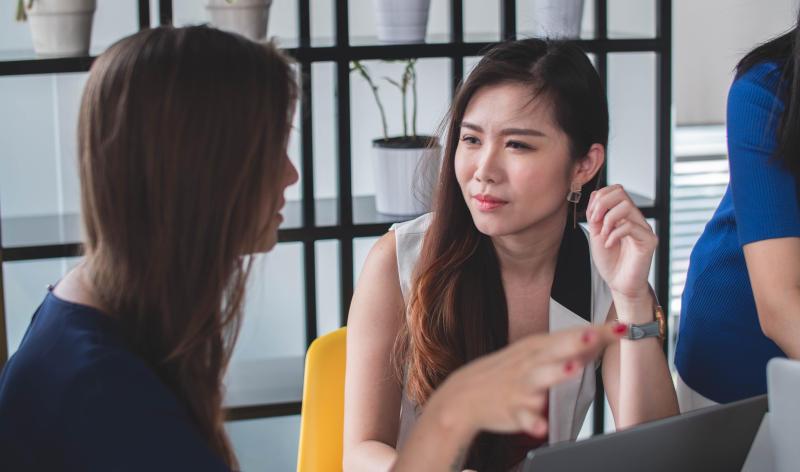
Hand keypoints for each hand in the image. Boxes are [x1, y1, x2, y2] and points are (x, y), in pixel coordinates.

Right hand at [426, 323, 627, 438]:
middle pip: (555, 349)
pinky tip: (540, 426)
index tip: (623, 327)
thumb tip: (601, 338)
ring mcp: (520, 385)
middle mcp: (530, 362)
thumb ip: (568, 349)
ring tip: (573, 369)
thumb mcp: (535, 354)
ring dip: (556, 373)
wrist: (465, 394)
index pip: (572, 334)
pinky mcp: (511, 409)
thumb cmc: (506, 372)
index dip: (598, 331)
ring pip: (539, 378)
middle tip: (595, 335)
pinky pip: (523, 417)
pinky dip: (531, 421)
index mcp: (538, 347)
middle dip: (574, 341)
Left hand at [586, 185, 656, 301]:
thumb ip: (596, 215)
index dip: (600, 197)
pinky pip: (631, 226)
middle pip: (621, 192)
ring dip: (608, 219)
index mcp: (623, 215)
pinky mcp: (649, 240)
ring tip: (603, 235)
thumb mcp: (596, 234)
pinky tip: (609, 245)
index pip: (615, 190)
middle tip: (595, 221)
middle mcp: (635, 218)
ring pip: (627, 206)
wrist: (619, 283)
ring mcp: (643, 228)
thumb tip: (596, 196)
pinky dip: (614, 234)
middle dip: (602, 203)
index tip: (591, 216)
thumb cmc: (610, 261)